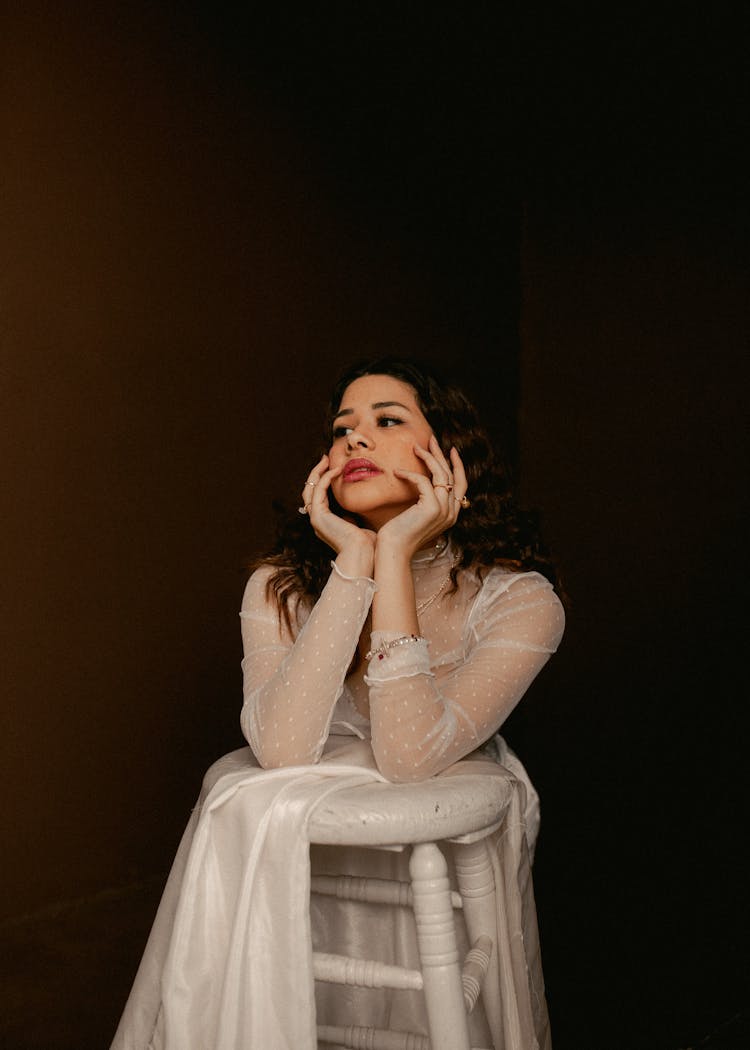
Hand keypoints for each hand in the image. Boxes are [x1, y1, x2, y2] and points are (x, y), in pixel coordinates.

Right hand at [300, 455, 375, 558]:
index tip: (332, 468)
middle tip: (325, 458)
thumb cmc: (365, 544)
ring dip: (318, 472)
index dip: (322, 481)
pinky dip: (326, 478)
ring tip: (327, 459)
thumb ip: (352, 517)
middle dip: (316, 473)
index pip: (317, 497)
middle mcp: (317, 520)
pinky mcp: (318, 515)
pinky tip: (336, 470)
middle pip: (309, 490)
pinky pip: (319, 490)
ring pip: (310, 488)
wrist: (363, 554)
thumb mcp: (357, 525)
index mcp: (324, 522)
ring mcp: (315, 518)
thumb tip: (355, 510)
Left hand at [376, 437, 468, 556]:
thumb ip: (425, 501)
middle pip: (452, 475)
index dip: (457, 466)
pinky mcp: (432, 508)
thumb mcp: (417, 515)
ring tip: (416, 446)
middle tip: (431, 439)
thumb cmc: (400, 534)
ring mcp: (444, 510)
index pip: (461, 484)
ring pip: (440, 474)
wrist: (394, 550)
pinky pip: (423, 481)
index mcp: (451, 514)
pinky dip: (409, 473)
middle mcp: (452, 512)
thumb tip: (422, 483)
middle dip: (442, 455)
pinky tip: (397, 472)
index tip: (449, 450)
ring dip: (428, 457)